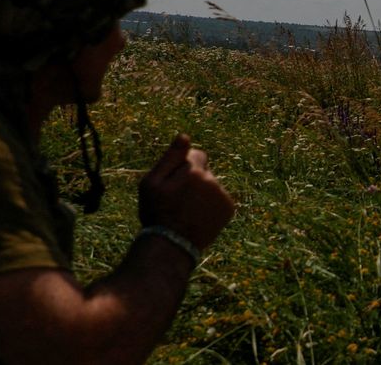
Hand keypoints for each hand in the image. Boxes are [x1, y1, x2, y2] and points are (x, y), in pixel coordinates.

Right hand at [138, 134, 234, 249]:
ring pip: (211, 185)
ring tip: (187, 210)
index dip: (183, 166)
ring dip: (203, 192)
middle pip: (205, 170)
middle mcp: (212, 179)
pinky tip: (198, 216)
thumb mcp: (152, 183)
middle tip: (179, 199)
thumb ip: (170, 157)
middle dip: (194, 178)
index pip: (196, 154)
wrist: (171, 244)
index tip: (174, 182)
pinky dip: (211, 204)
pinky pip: (219, 198)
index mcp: (194, 169)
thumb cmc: (156, 212)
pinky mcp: (229, 208)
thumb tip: (185, 136)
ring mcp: (222, 195)